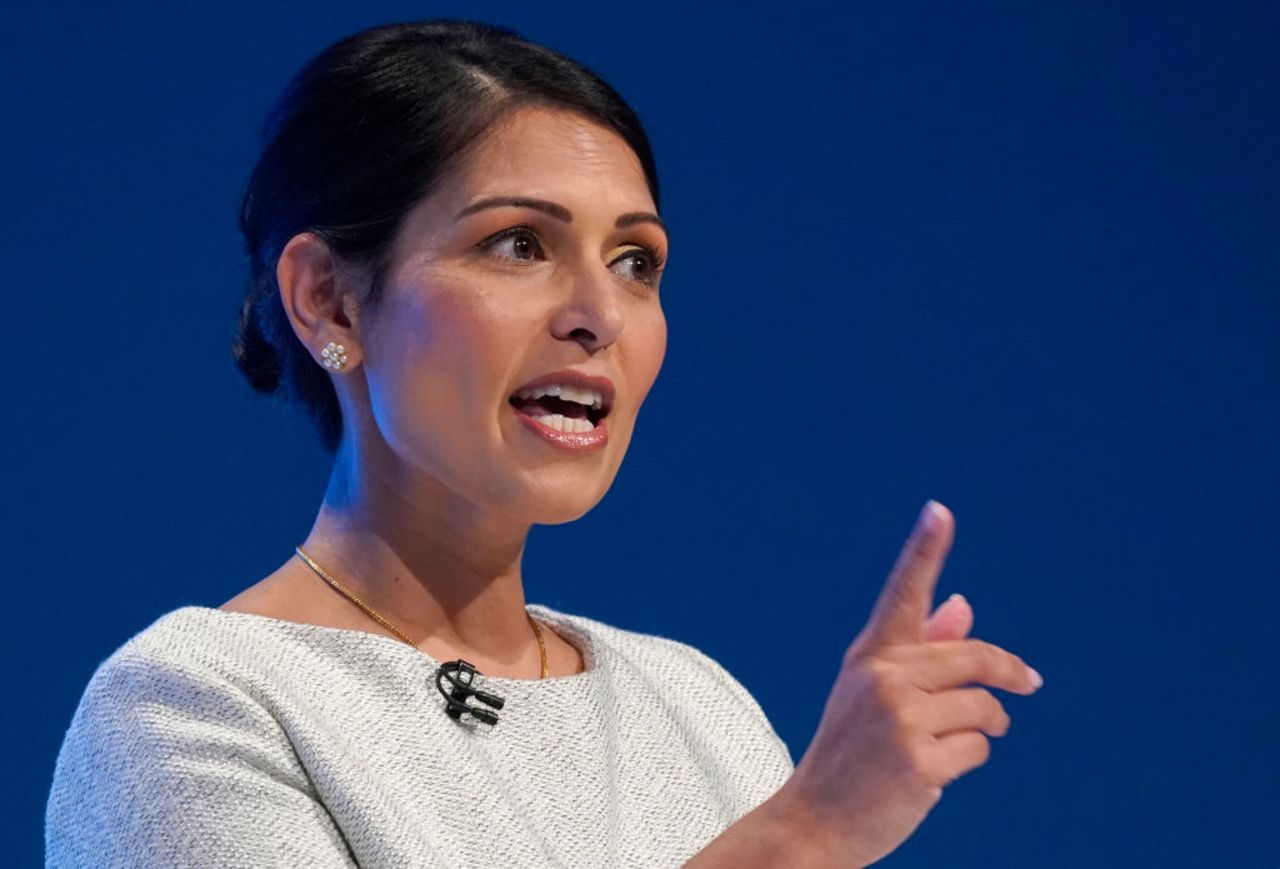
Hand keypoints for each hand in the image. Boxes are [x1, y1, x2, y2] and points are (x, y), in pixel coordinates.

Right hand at [775, 501, 1041, 866]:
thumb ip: (922, 650)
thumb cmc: (850, 754)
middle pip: (972, 657)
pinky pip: (978, 748)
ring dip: (989, 726)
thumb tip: (965, 606)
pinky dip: (970, 760)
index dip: (924, 550)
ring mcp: (899, 717)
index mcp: (870, 655)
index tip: (940, 511)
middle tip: (1027, 683)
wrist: (815, 820)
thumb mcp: (875, 694)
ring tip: (967, 740)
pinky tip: (936, 774)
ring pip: (983, 707)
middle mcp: (882, 677)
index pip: (902, 594)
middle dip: (1008, 671)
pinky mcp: (918, 759)